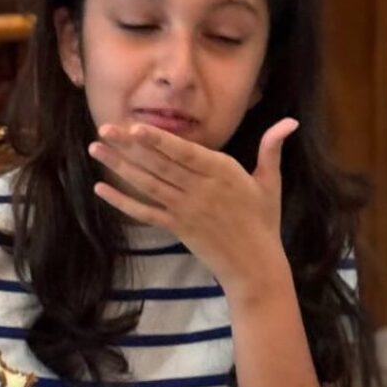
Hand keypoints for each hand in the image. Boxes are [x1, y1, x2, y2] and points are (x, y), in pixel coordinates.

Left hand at [87, 117, 297, 295]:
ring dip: (119, 167)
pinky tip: (101, 191)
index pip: (184, 152)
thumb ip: (272, 148)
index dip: (157, 139)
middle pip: (159, 164)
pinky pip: (145, 213)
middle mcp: (200, 189)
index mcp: (222, 172)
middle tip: (104, 130)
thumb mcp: (270, 182)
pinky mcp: (177, 228)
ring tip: (95, 150)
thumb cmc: (263, 221)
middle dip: (129, 146)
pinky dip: (122, 202)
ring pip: (148, 184)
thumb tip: (290, 121)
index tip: (134, 126)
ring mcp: (186, 210)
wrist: (255, 265)